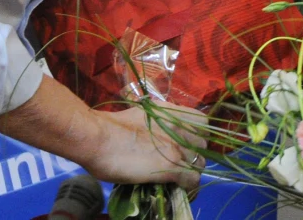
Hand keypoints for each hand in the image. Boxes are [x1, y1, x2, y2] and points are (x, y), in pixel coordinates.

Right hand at [86, 105, 207, 193]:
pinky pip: (192, 180)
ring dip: (191, 171)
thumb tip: (156, 133)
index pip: (202, 122)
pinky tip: (178, 189)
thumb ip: (156, 123)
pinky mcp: (173, 168)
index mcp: (172, 112)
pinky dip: (188, 187)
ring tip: (178, 178)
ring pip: (200, 164)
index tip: (187, 143)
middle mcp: (179, 128)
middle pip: (202, 146)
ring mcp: (178, 148)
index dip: (196, 135)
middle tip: (179, 163)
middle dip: (193, 155)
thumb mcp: (141, 116)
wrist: (100, 138)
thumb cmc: (111, 127)